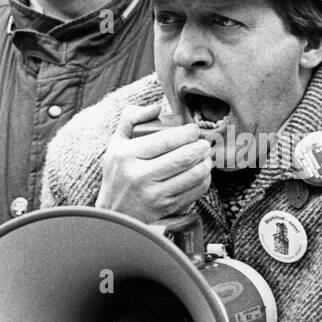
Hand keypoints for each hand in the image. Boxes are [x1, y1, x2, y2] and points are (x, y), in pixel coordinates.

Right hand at [95, 102, 212, 225]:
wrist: (114, 214)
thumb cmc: (118, 173)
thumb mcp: (116, 144)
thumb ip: (131, 118)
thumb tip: (157, 107)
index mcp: (126, 155)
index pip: (165, 140)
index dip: (187, 133)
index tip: (194, 129)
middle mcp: (139, 176)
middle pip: (182, 158)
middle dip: (201, 147)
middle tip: (205, 142)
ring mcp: (153, 195)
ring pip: (192, 175)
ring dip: (206, 163)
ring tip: (207, 156)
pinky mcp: (165, 209)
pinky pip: (194, 192)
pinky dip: (204, 180)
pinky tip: (203, 173)